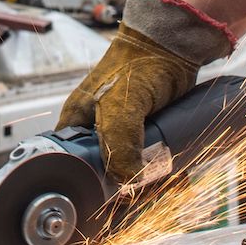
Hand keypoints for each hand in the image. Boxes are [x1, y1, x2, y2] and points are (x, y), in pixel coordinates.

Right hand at [58, 0, 234, 182]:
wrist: (173, 43)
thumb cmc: (139, 65)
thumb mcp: (121, 106)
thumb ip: (118, 143)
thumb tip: (127, 182)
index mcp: (76, 121)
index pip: (70, 164)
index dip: (86, 184)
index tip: (107, 201)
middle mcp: (95, 126)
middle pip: (102, 169)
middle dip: (124, 186)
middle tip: (144, 196)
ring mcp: (121, 128)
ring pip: (128, 165)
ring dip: (146, 180)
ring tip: (166, 186)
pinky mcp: (146, 128)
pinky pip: (149, 156)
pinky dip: (160, 169)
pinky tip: (175, 176)